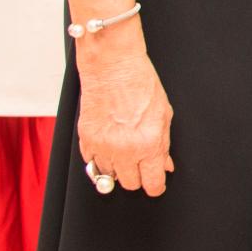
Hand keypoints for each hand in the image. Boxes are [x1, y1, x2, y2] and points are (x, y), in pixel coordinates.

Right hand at [75, 37, 173, 196]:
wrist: (112, 65)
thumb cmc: (140, 82)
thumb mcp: (164, 113)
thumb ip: (164, 144)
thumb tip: (165, 164)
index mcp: (149, 143)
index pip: (152, 183)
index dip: (156, 185)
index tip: (156, 183)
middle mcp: (125, 149)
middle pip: (130, 184)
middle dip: (138, 176)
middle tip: (141, 162)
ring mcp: (103, 146)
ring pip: (109, 177)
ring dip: (117, 169)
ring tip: (124, 150)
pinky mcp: (86, 140)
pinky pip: (92, 164)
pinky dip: (100, 159)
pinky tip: (109, 144)